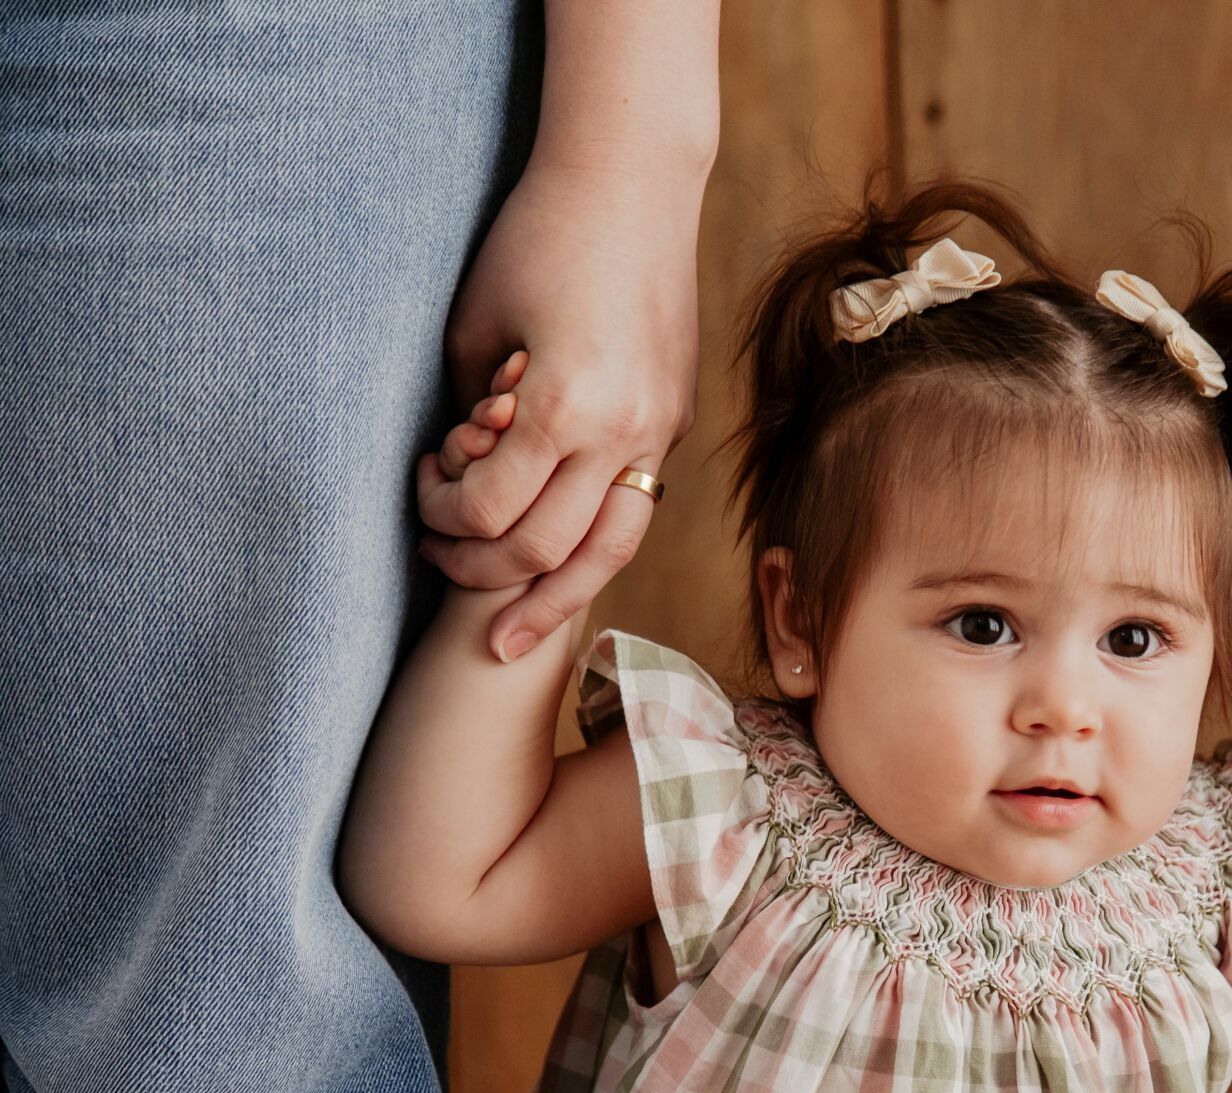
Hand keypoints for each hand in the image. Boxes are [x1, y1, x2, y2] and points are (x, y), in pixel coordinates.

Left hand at [418, 157, 703, 661]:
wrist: (632, 181)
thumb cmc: (536, 237)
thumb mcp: (477, 330)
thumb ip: (477, 420)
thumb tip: (473, 482)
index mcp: (565, 405)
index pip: (491, 513)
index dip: (440, 516)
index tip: (420, 486)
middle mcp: (626, 431)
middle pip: (550, 553)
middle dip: (482, 574)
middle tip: (438, 563)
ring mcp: (662, 429)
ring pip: (612, 551)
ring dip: (552, 599)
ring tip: (510, 636)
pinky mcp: (677, 418)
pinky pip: (634, 506)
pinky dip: (590, 541)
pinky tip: (557, 556)